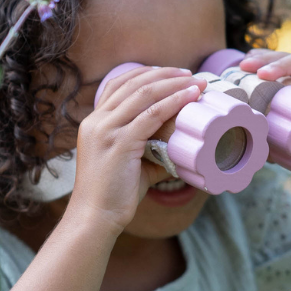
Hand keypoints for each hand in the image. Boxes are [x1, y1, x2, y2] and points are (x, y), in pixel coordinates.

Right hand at [70, 66, 206, 230]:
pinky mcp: (119, 143)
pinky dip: (174, 102)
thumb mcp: (130, 165)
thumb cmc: (113, 195)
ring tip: (196, 82)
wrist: (95, 217)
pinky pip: (151, 115)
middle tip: (190, 74)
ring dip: (173, 84)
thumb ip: (151, 152)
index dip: (146, 74)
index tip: (171, 73)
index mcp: (94, 122)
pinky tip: (189, 97)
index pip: (118, 84)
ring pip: (144, 94)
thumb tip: (178, 151)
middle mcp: (96, 121)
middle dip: (164, 74)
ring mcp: (106, 130)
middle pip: (133, 83)